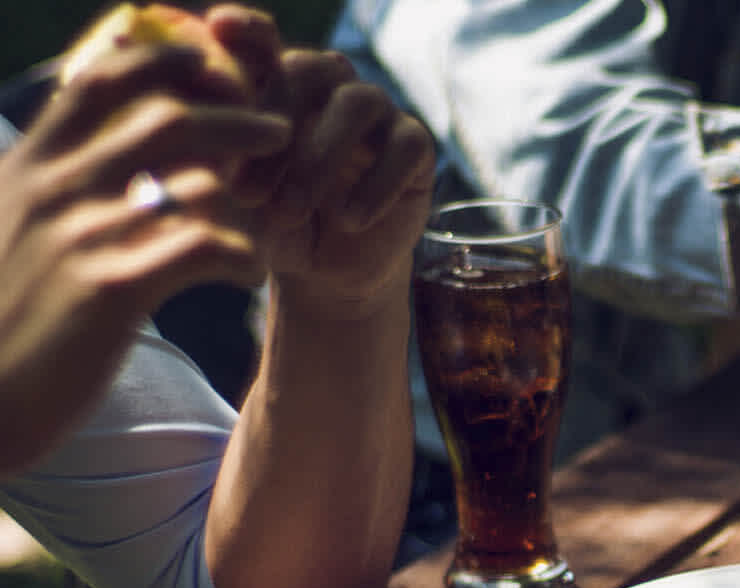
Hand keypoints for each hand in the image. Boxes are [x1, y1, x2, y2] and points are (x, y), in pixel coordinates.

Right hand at [0, 30, 288, 471]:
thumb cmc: (6, 319)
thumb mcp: (14, 231)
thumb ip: (56, 188)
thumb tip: (113, 159)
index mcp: (31, 168)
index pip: (99, 82)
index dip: (165, 63)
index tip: (212, 67)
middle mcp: (54, 189)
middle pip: (168, 119)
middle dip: (238, 118)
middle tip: (280, 130)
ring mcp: (83, 236)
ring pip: (201, 184)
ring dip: (250, 198)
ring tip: (270, 219)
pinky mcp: (112, 291)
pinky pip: (208, 248)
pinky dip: (245, 257)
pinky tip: (248, 275)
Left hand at [220, 8, 434, 304]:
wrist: (325, 273)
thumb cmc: (268, 224)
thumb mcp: (233, 196)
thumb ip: (214, 159)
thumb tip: (187, 135)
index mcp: (279, 85)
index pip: (264, 43)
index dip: (248, 31)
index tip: (219, 26)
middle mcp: (330, 86)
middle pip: (307, 69)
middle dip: (273, 126)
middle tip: (244, 193)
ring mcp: (378, 112)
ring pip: (355, 104)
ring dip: (318, 159)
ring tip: (289, 214)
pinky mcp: (415, 146)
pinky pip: (403, 148)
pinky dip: (374, 187)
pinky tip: (349, 221)